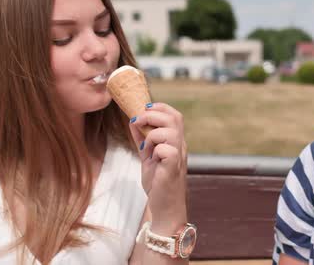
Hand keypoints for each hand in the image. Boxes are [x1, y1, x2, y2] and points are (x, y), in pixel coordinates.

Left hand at [129, 102, 187, 222]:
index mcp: (176, 141)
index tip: (144, 109)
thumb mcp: (147, 156)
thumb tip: (133, 120)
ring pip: (169, 131)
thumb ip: (141, 139)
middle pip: (174, 118)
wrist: (165, 207)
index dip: (160, 107)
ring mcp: (179, 156)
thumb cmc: (158, 182)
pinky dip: (154, 150)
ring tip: (146, 148)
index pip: (174, 115)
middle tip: (137, 121)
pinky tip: (151, 160)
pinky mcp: (173, 167)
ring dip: (152, 135)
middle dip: (152, 115)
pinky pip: (166, 149)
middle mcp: (180, 146)